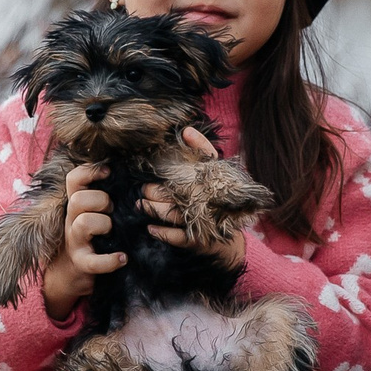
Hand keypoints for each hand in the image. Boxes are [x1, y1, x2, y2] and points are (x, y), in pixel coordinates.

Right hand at [40, 162, 120, 318]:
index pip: (73, 179)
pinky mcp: (82, 262)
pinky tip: (122, 258)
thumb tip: (124, 172)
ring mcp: (75, 241)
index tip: (108, 172)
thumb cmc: (92, 232)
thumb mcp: (91, 209)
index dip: (89, 171)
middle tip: (112, 209)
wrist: (74, 269)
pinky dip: (110, 261)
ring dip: (104, 224)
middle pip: (78, 199)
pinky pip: (94, 262)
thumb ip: (101, 192)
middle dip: (101, 200)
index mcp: (76, 203)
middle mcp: (71, 219)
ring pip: (84, 223)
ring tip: (113, 231)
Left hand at [139, 128, 246, 269]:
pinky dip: (162, 233)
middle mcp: (207, 200)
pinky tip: (150, 228)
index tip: (156, 169)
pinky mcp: (198, 240)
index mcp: (209, 182)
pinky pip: (177, 237)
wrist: (230, 233)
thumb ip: (200, 149)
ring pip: (172, 214)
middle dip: (155, 191)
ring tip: (140, 204)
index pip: (192, 170)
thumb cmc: (216, 196)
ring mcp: (202, 221)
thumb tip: (187, 130)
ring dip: (154, 209)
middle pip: (176, 193)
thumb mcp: (213, 170)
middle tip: (144, 189)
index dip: (171, 171)